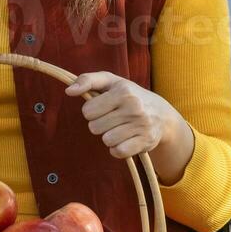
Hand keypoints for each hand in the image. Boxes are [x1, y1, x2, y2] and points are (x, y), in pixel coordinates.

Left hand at [65, 70, 194, 182]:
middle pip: (95, 127)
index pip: (87, 111)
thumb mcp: (110, 81)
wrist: (162, 114)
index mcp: (123, 91)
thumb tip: (68, 91)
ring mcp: (142, 125)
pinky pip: (118, 152)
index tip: (103, 107)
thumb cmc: (129, 95)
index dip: (91, 110)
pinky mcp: (146, 141)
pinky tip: (125, 139)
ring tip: (120, 128)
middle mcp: (134, 107)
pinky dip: (118, 149)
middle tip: (113, 118)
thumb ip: (87, 80)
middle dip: (100, 124)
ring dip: (109, 136)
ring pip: (106, 140)